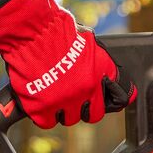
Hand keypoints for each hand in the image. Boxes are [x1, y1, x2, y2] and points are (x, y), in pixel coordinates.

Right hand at [0, 0, 135, 128]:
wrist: (31, 31)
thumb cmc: (57, 30)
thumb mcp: (90, 42)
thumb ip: (100, 63)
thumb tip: (107, 78)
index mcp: (101, 74)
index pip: (121, 97)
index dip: (112, 99)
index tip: (107, 99)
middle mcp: (86, 91)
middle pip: (93, 115)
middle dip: (85, 107)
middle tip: (74, 96)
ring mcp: (63, 102)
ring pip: (69, 118)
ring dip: (63, 109)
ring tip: (54, 92)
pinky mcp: (41, 108)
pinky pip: (47, 121)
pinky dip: (43, 113)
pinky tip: (41, 99)